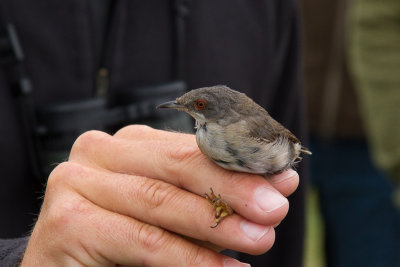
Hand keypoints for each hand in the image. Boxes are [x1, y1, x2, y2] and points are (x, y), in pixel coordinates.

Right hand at [21, 125, 298, 265]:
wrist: (72, 266)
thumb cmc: (127, 236)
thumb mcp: (178, 210)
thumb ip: (215, 196)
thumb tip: (278, 186)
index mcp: (130, 143)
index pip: (192, 145)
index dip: (240, 162)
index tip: (283, 181)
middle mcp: (100, 151)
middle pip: (178, 164)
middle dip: (232, 187)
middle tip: (275, 209)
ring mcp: (77, 181)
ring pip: (160, 200)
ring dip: (216, 222)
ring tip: (258, 238)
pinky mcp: (66, 221)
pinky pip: (141, 239)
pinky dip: (185, 257)